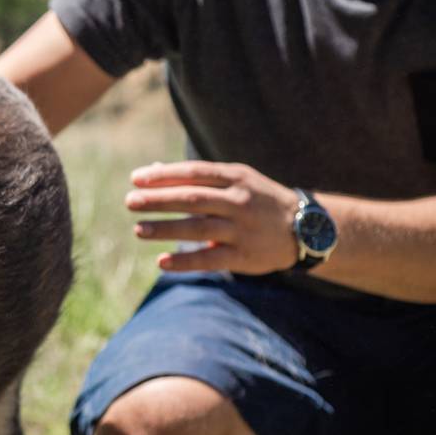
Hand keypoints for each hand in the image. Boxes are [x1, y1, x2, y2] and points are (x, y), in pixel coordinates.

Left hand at [126, 161, 300, 274]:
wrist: (305, 228)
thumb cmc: (257, 199)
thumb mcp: (235, 180)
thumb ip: (196, 178)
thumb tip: (151, 172)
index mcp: (236, 178)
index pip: (194, 173)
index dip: (163, 175)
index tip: (135, 178)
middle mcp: (239, 201)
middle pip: (193, 198)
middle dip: (158, 200)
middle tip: (130, 202)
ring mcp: (242, 229)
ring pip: (198, 228)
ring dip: (165, 229)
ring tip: (138, 229)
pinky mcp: (244, 256)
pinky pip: (210, 259)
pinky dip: (184, 261)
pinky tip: (161, 262)